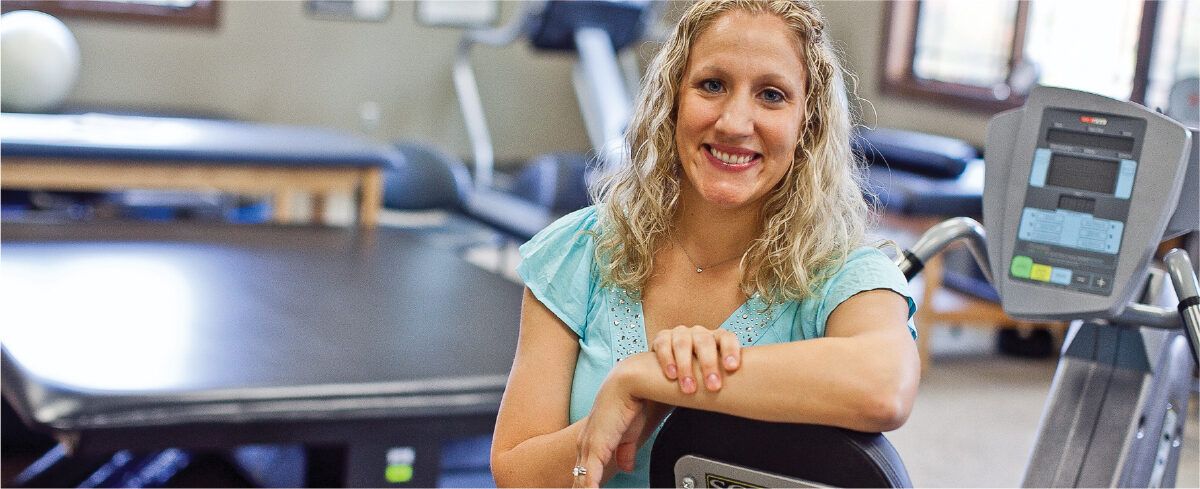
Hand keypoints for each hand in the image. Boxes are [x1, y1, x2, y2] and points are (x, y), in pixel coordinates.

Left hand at [573, 369, 669, 487]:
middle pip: (577, 480)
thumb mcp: (630, 434)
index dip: (584, 488)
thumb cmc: (631, 404)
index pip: (584, 474)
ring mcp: (588, 448)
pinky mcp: (595, 448)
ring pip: (580, 482)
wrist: (629, 385)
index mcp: (592, 443)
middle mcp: (585, 446)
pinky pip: (589, 478)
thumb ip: (625, 451)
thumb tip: (626, 465)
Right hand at [650, 325, 740, 392]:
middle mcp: (699, 333)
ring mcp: (680, 334)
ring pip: (683, 343)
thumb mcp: (715, 374)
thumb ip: (728, 377)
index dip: (730, 350)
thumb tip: (748, 397)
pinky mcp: (662, 338)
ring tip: (689, 388)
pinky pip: (663, 344)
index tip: (732, 368)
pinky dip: (667, 359)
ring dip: (686, 366)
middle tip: (713, 387)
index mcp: (716, 338)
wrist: (673, 374)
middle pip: (705, 342)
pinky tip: (671, 375)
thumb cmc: (700, 376)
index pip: (727, 338)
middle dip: (709, 364)